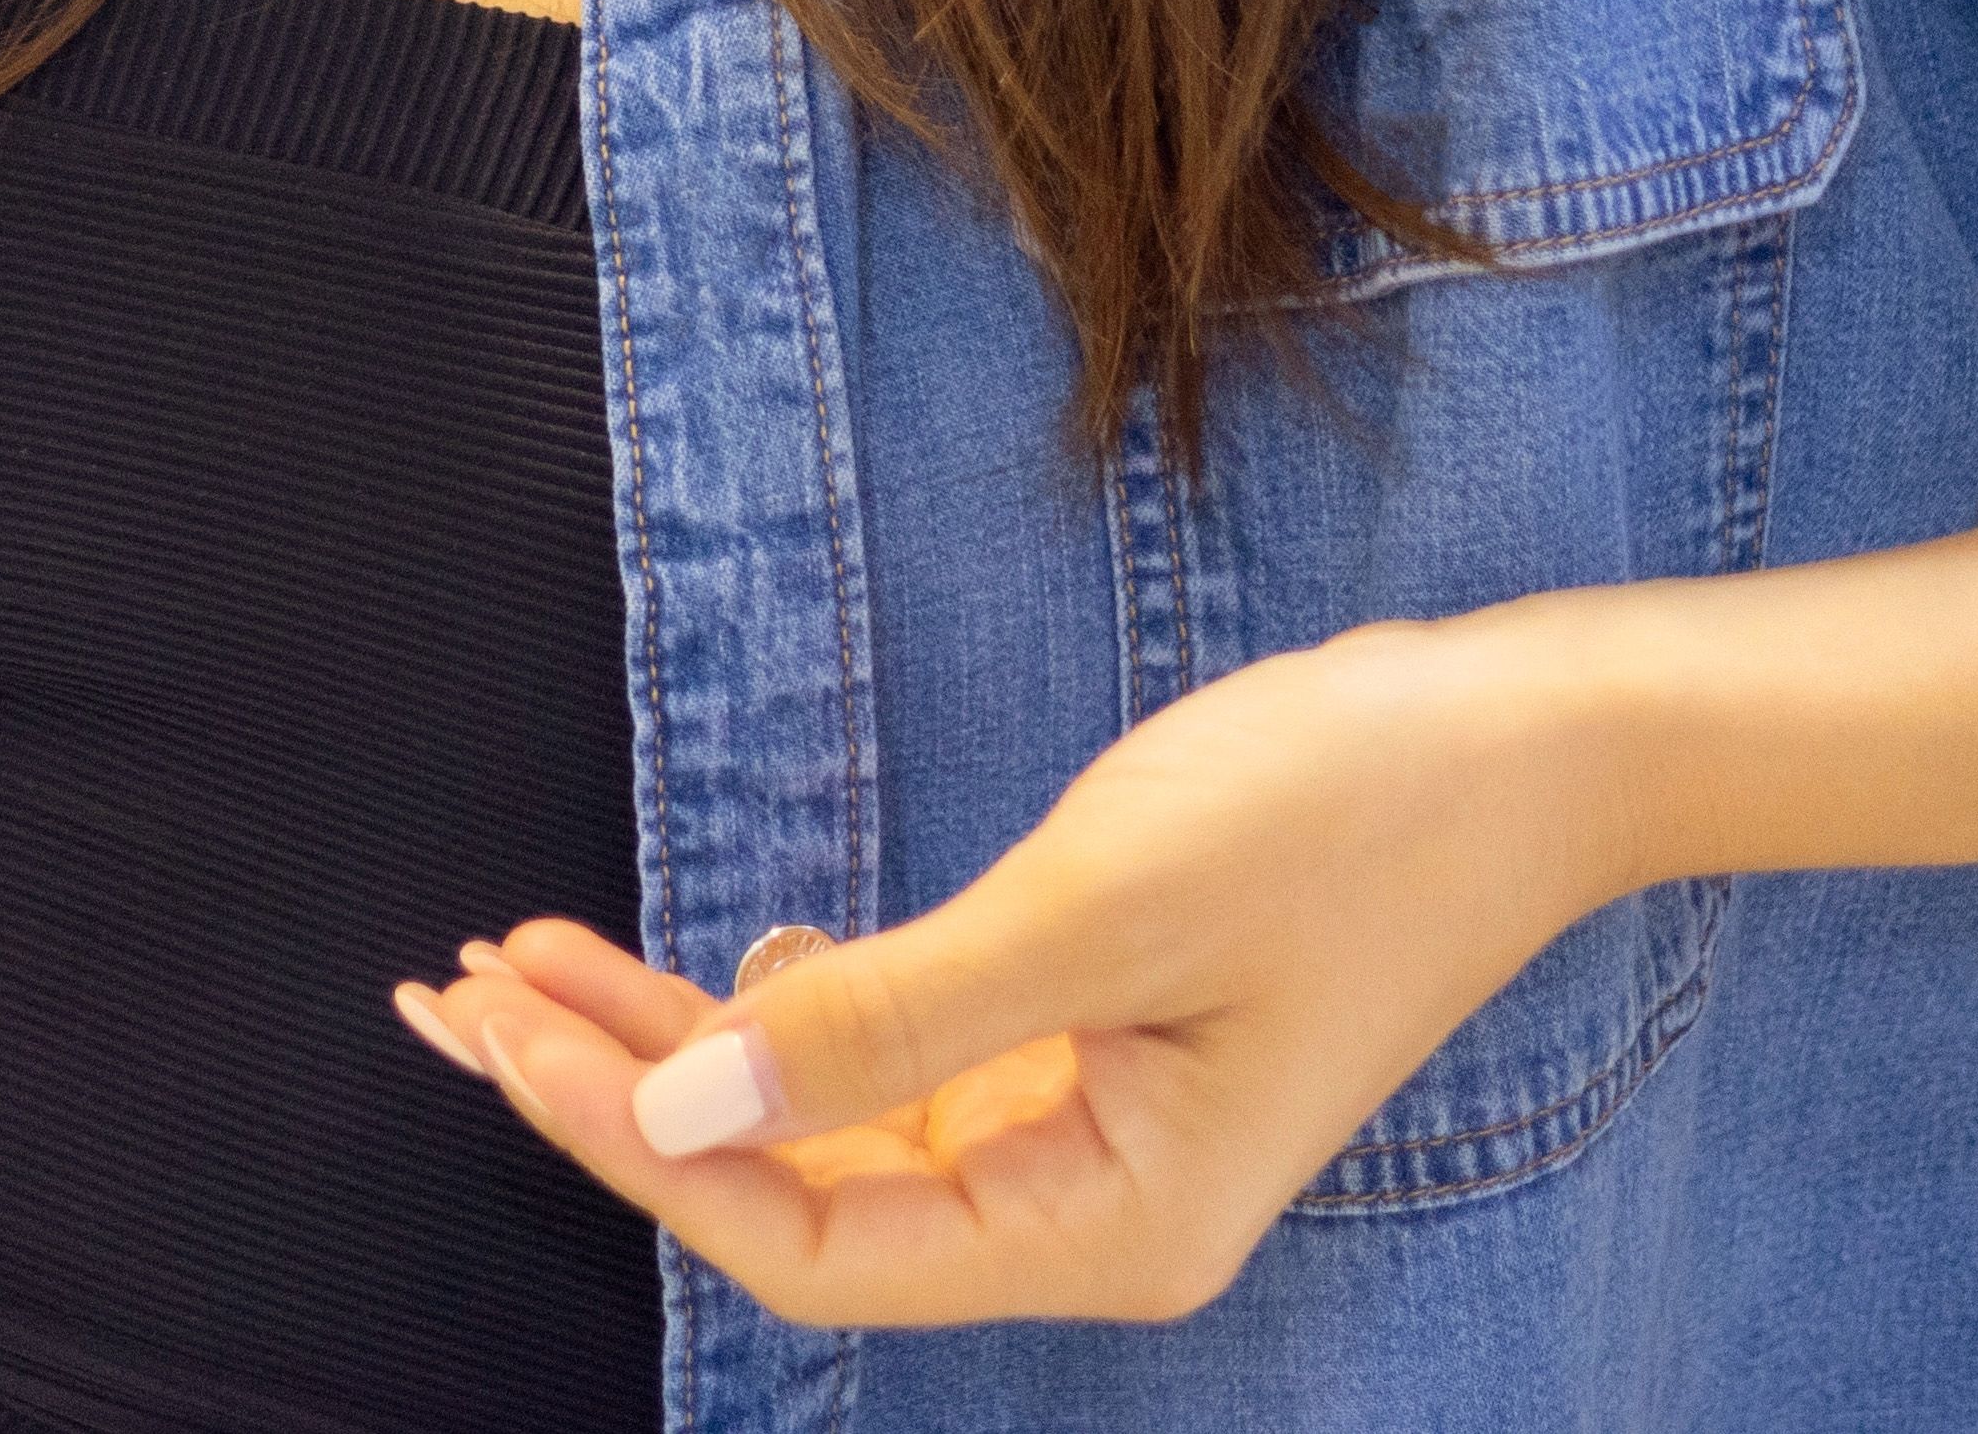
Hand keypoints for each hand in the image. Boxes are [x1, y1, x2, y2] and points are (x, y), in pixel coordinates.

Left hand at [397, 610, 1621, 1325]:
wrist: (1522, 738)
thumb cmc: (1348, 811)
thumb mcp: (1099, 905)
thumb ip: (894, 1017)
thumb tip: (691, 1099)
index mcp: (1111, 1228)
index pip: (815, 1239)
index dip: (645, 1144)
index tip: (510, 1031)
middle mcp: (1088, 1212)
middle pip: (795, 1191)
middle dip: (615, 1092)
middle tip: (456, 987)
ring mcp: (1084, 1130)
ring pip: (824, 1121)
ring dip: (672, 1042)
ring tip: (516, 962)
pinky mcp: (1084, 1045)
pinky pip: (889, 1065)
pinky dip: (779, 1012)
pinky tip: (694, 969)